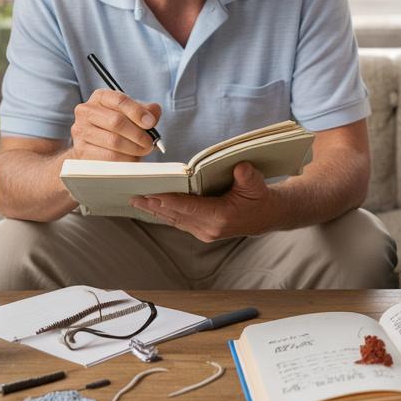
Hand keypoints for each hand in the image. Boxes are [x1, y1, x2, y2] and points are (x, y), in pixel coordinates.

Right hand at [67, 89, 161, 160]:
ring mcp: (81, 131)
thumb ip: (146, 110)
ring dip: (133, 149)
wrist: (94, 144)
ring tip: (141, 151)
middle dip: (138, 134)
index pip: (120, 101)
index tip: (150, 123)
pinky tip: (130, 158)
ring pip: (113, 142)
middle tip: (149, 143)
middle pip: (117, 122)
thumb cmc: (116, 126)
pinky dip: (125, 159)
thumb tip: (154, 111)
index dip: (138, 112)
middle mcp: (87, 111)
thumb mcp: (131, 113)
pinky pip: (108, 158)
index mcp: (101, 97)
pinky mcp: (81, 150)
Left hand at [130, 162, 274, 241]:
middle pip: (177, 215)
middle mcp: (209, 228)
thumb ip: (248, 176)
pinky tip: (153, 207)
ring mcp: (204, 232)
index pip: (190, 207)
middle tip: (135, 196)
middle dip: (155, 205)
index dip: (170, 201)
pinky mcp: (201, 231)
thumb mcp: (257, 184)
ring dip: (155, 211)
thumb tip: (240, 167)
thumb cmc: (259, 197)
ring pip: (175, 220)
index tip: (153, 195)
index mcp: (221, 217)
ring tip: (137, 201)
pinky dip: (165, 213)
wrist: (265, 217)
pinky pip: (179, 222)